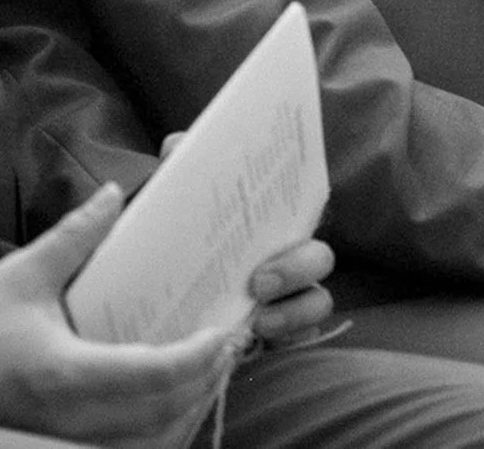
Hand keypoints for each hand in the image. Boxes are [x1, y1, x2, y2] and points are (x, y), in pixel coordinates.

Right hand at [0, 183, 239, 445]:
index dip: (198, 357)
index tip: (224, 332)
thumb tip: (115, 195)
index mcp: (64, 373)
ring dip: (189, 409)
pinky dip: (160, 430)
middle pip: (164, 413)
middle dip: (207, 381)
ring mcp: (65, 443)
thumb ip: (76, 236)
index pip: (154, 374)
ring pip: (152, 441)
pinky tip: (173, 403)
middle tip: (231, 346)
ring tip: (211, 372)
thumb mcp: (24, 274)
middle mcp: (70, 420)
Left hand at [156, 129, 334, 345]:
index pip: (303, 206)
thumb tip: (175, 146)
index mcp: (271, 221)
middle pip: (320, 257)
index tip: (276, 216)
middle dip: (296, 269)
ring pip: (319, 299)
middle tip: (258, 282)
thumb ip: (179, 176)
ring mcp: (291, 296)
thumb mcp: (176, 208)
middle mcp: (290, 256)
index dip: (303, 205)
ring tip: (259, 320)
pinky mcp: (280, 330)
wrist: (164, 292)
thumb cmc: (180, 240)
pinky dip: (287, 335)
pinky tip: (256, 338)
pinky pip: (303, 335)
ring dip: (295, 310)